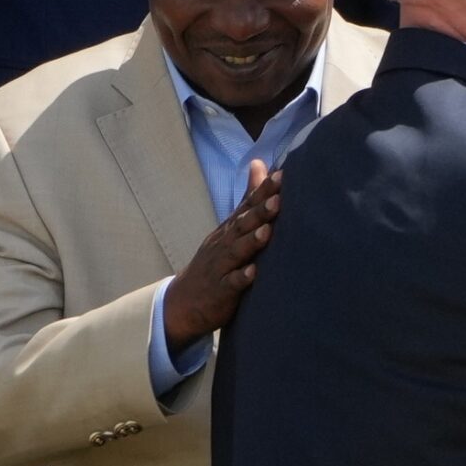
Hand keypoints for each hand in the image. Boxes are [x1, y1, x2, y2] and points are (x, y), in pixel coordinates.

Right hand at [161, 162, 279, 357]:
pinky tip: (252, 273)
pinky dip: (241, 278)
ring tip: (266, 232)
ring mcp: (221, 266)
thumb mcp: (231, 227)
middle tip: (278, 199)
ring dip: (251, 241)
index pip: (248, 205)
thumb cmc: (217, 260)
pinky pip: (230, 283)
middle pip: (242, 225)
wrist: (183, 301)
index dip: (264, 191)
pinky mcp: (220, 290)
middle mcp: (225, 243)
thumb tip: (261, 164)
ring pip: (236, 251)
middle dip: (260, 212)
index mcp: (231, 229)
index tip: (282, 175)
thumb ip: (249, 198)